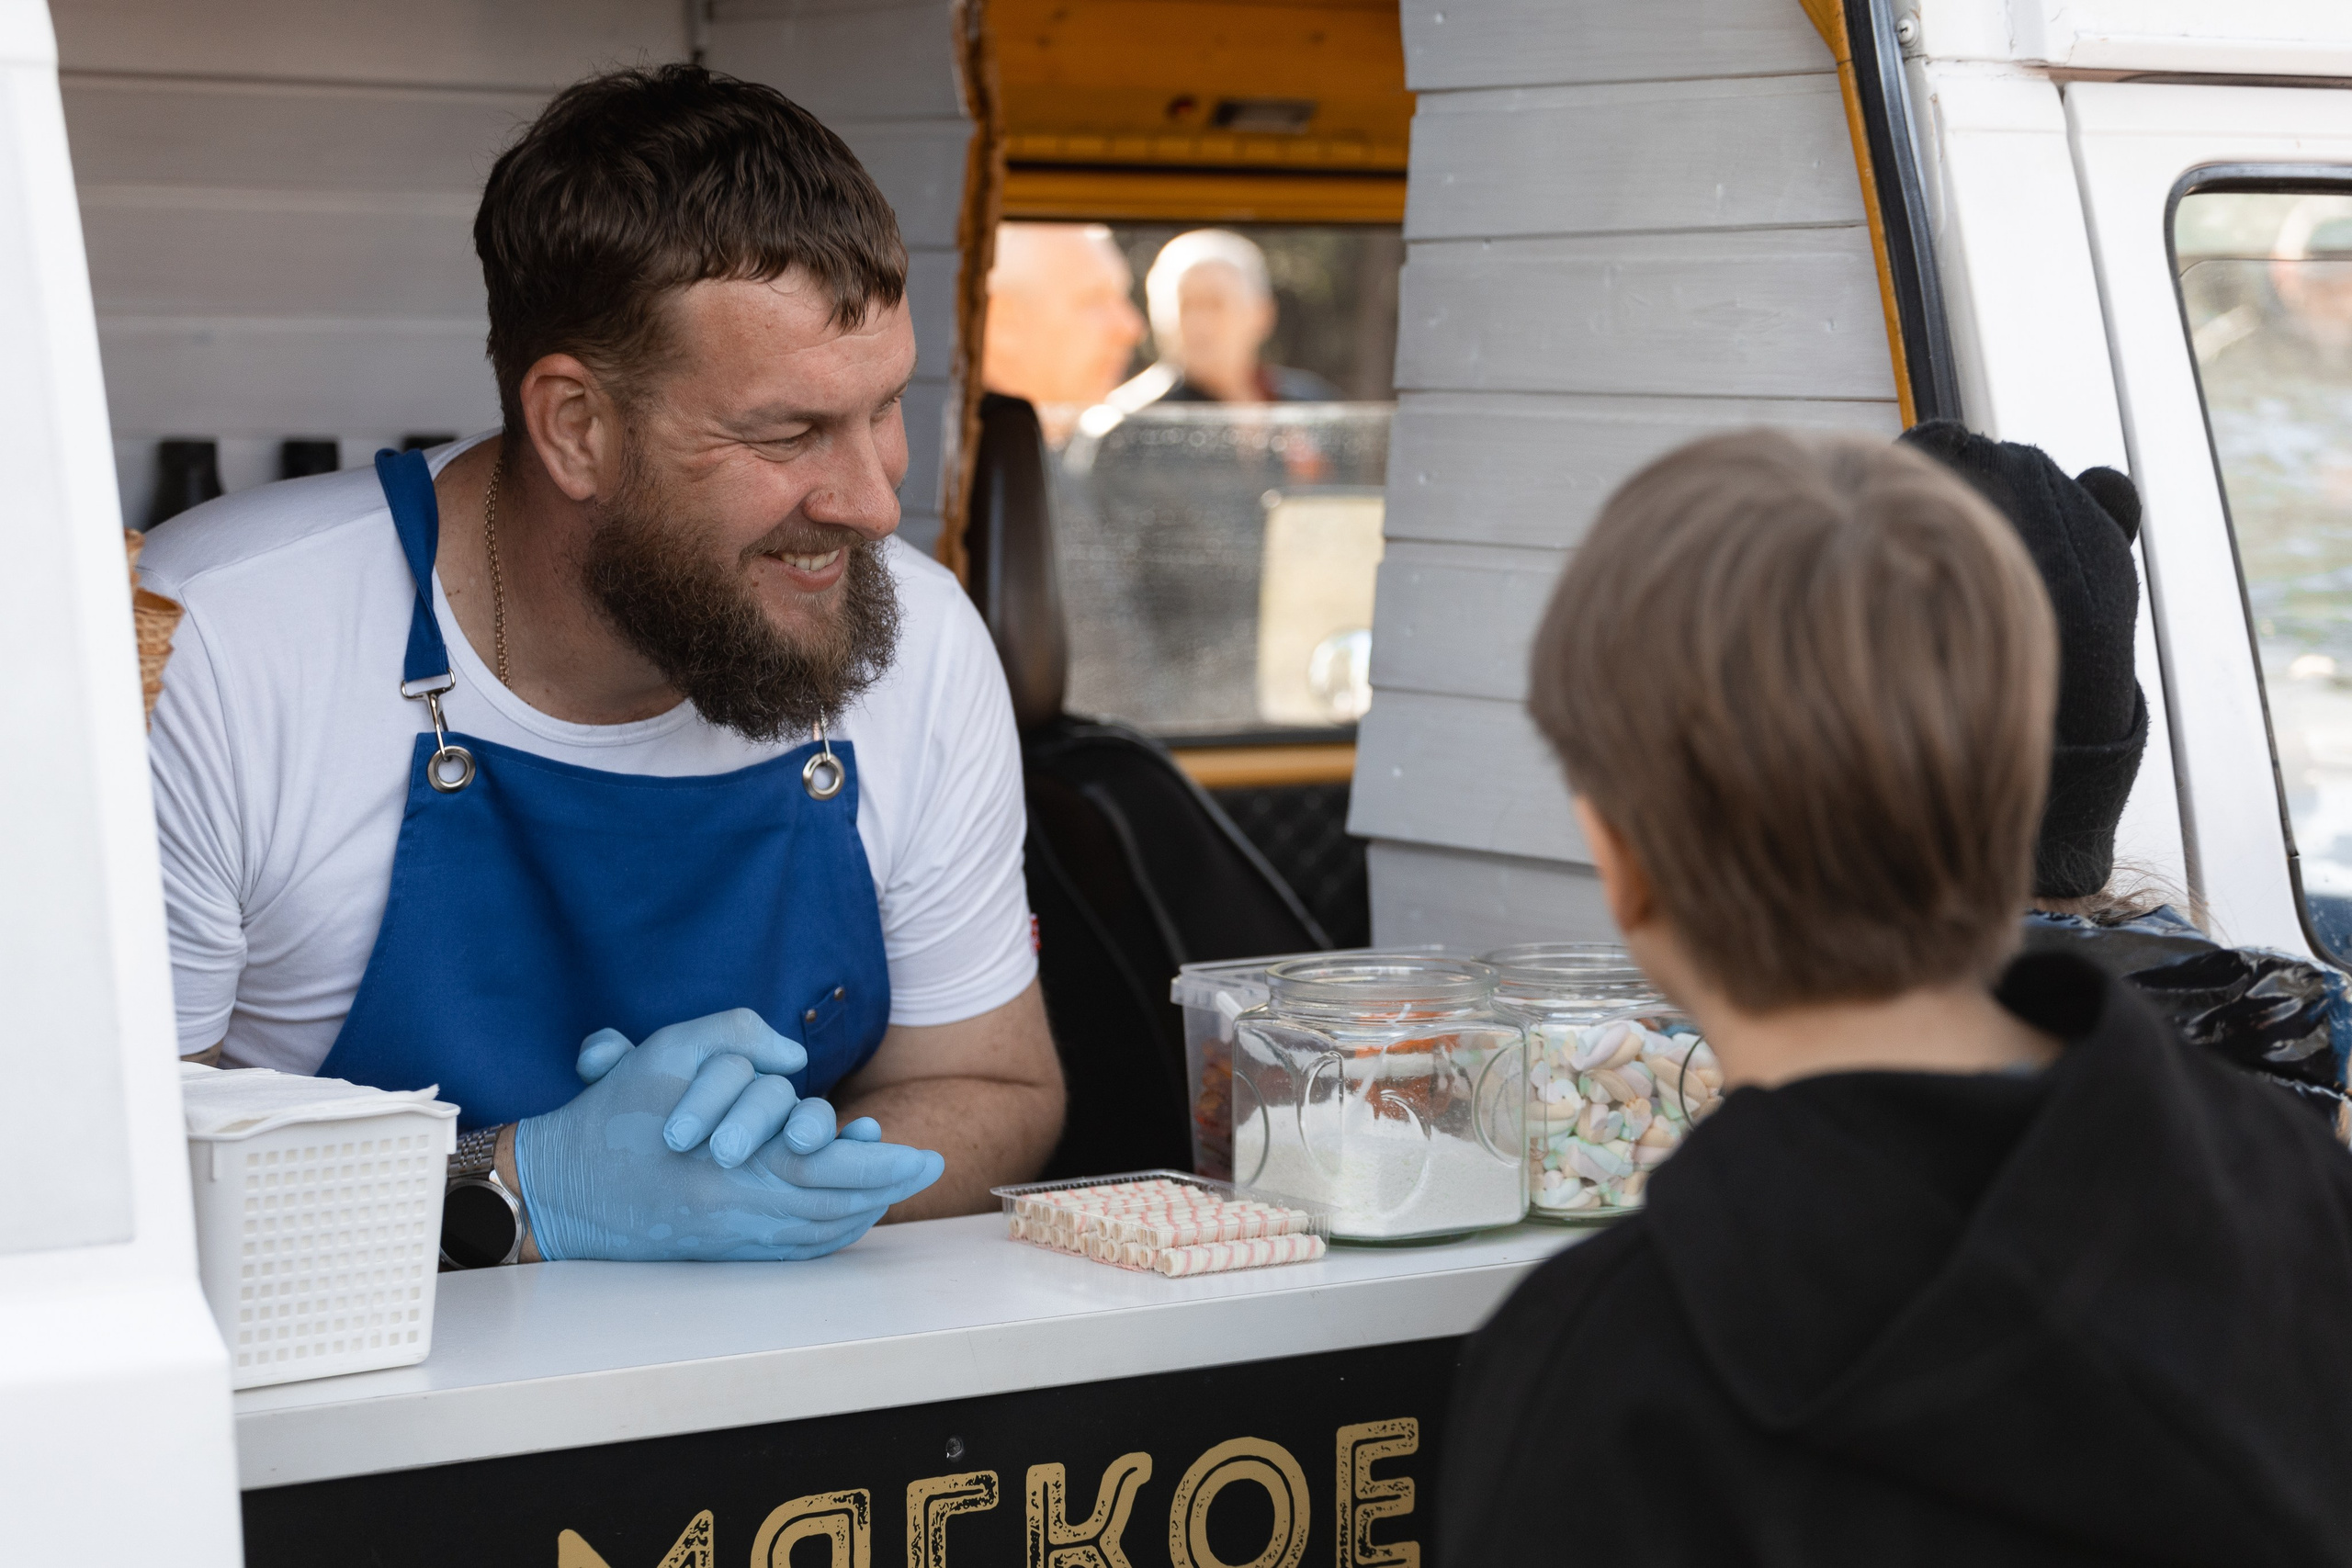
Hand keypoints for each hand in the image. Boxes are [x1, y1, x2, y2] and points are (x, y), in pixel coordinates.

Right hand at [515, 1009, 943, 1260]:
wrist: (557, 1189)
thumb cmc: (611, 1115)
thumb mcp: (665, 1052)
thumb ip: (735, 1036)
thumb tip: (793, 1055)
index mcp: (731, 1166)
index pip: (830, 1168)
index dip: (882, 1164)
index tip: (923, 1154)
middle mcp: (739, 1210)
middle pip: (837, 1204)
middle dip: (888, 1186)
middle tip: (927, 1167)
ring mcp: (731, 1237)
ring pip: (819, 1231)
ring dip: (864, 1209)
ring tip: (896, 1185)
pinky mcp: (721, 1251)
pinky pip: (793, 1250)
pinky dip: (830, 1232)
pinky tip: (848, 1212)